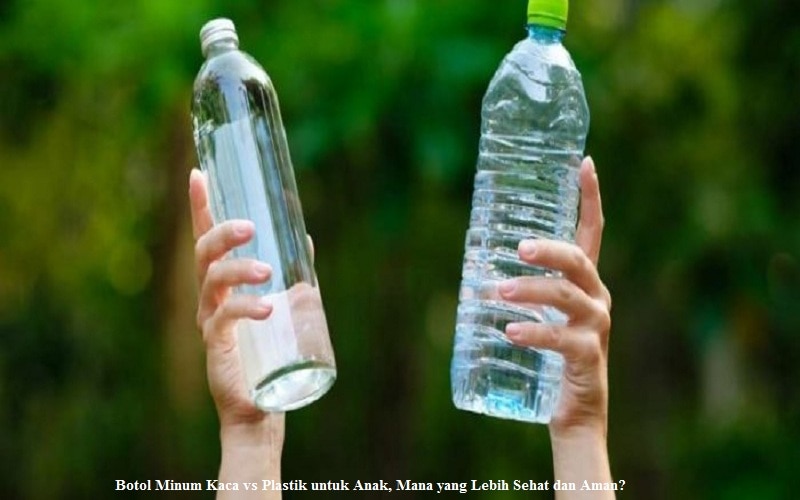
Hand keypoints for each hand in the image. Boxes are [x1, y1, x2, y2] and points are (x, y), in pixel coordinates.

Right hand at [189, 169, 282, 495]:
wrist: (262, 405)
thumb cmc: (270, 353)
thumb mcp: (287, 305)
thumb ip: (293, 275)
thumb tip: (304, 239)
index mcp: (223, 284)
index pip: (206, 238)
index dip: (200, 206)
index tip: (197, 173)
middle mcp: (210, 298)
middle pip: (204, 254)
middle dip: (221, 232)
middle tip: (249, 226)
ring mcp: (209, 320)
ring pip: (211, 282)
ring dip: (239, 270)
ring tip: (267, 272)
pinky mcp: (216, 345)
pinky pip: (222, 319)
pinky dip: (245, 308)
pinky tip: (266, 308)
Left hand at [499, 157, 613, 494]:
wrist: (573, 412)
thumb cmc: (549, 357)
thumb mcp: (538, 315)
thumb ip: (518, 291)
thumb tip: (472, 273)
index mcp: (585, 282)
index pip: (593, 231)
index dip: (590, 197)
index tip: (584, 162)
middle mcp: (597, 298)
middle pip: (578, 261)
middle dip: (549, 249)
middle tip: (517, 249)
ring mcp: (596, 327)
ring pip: (567, 297)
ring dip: (531, 291)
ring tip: (498, 293)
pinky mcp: (589, 357)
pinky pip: (562, 339)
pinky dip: (535, 333)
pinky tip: (509, 331)